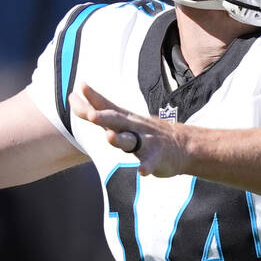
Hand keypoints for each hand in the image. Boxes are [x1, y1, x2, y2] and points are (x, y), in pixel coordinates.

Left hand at [70, 83, 184, 176]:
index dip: (92, 99)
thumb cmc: (146, 131)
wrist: (183, 145)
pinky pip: (151, 163)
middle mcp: (135, 127)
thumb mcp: (123, 118)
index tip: (78, 88)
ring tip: (110, 138)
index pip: (106, 106)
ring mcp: (147, 143)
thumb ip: (100, 108)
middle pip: (117, 121)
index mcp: (125, 119)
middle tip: (91, 115)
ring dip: (120, 140)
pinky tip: (142, 171)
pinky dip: (146, 167)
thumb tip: (77, 92)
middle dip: (104, 118)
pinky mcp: (157, 158)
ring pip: (132, 141)